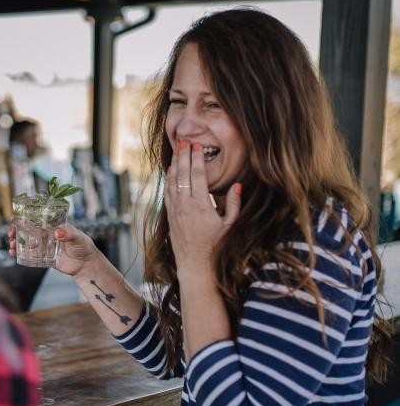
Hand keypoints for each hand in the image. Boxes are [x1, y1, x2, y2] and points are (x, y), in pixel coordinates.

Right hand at [7, 224, 99, 277]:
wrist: (86, 265)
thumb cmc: (84, 246)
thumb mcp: (78, 237)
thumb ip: (68, 233)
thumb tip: (57, 233)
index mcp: (53, 227)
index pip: (36, 220)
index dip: (24, 219)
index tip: (14, 218)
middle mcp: (47, 236)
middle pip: (28, 231)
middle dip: (16, 231)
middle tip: (10, 233)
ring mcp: (44, 247)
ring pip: (26, 243)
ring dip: (17, 243)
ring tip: (11, 244)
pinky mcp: (44, 258)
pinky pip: (30, 256)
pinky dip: (20, 255)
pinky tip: (13, 254)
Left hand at [165, 140, 240, 273]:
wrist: (195, 264)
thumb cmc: (215, 246)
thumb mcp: (230, 226)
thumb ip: (234, 204)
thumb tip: (237, 184)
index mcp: (200, 205)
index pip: (197, 176)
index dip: (196, 159)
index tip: (197, 146)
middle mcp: (185, 206)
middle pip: (182, 175)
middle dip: (183, 156)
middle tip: (184, 141)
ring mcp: (175, 210)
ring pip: (172, 182)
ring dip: (174, 165)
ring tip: (177, 150)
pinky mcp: (170, 216)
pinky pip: (167, 193)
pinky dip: (168, 179)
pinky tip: (170, 171)